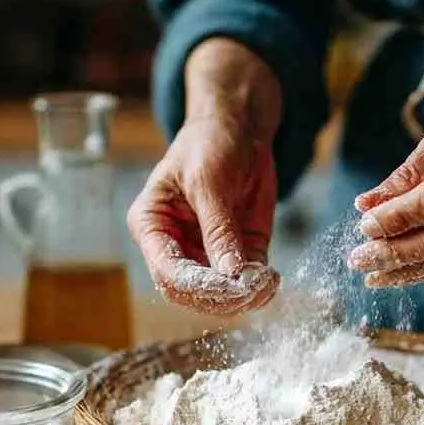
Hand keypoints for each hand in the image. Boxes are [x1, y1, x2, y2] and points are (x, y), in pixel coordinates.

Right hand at [127, 114, 279, 314]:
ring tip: (266, 284)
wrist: (239, 127)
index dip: (196, 284)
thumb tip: (230, 273)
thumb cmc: (209, 142)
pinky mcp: (237, 253)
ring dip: (243, 297)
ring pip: (218, 296)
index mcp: (152, 226)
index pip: (167, 271)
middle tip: (251, 288)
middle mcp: (175, 246)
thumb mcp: (209, 181)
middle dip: (220, 297)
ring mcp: (206, 253)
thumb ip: (218, 229)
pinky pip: (245, 282)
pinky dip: (259, 288)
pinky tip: (271, 280)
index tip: (227, 284)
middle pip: (190, 293)